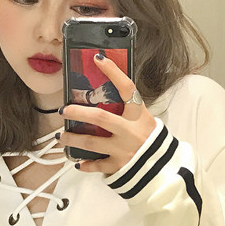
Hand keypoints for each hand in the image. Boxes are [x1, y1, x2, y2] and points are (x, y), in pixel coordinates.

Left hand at [58, 54, 156, 174]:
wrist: (163, 167)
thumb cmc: (150, 138)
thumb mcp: (144, 119)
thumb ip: (127, 109)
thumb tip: (103, 93)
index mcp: (138, 115)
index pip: (127, 88)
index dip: (113, 72)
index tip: (97, 59)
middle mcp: (130, 131)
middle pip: (100, 117)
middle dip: (78, 112)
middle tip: (63, 110)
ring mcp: (124, 150)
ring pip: (91, 143)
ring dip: (73, 139)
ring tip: (61, 136)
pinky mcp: (119, 166)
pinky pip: (98, 165)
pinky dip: (86, 164)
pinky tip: (77, 162)